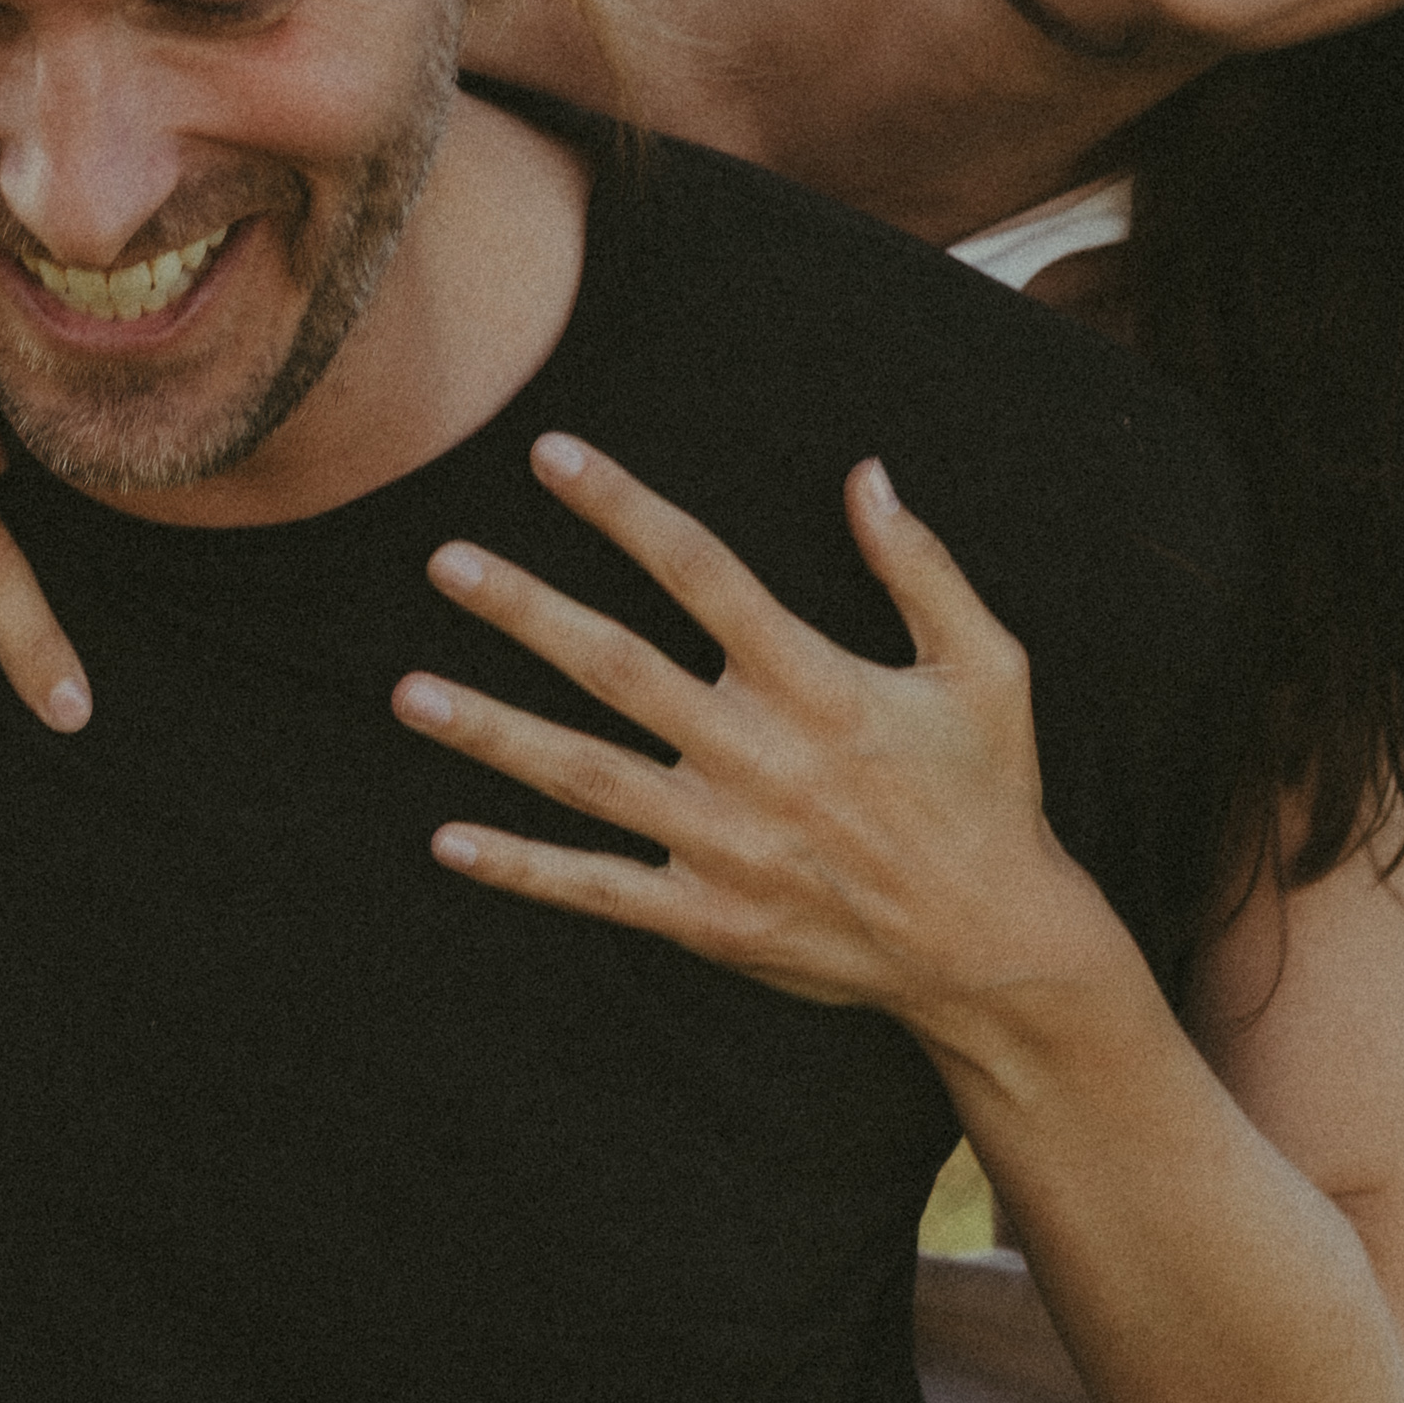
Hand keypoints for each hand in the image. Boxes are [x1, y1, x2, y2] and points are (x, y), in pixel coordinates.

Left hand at [395, 431, 1115, 1052]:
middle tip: (444, 563)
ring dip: (494, 733)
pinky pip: (599, 889)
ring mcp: (726, 843)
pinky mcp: (710, 918)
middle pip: (617, 668)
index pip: (700, 572)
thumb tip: (866, 474)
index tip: (551, 456)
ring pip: (586, 776)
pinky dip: (522, 868)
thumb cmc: (989, 794)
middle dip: (526, 612)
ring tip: (410, 694)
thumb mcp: (987, 667)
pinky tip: (449, 839)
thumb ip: (922, 569)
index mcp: (818, 684)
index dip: (622, 509)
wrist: (994, 947)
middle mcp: (758, 757)